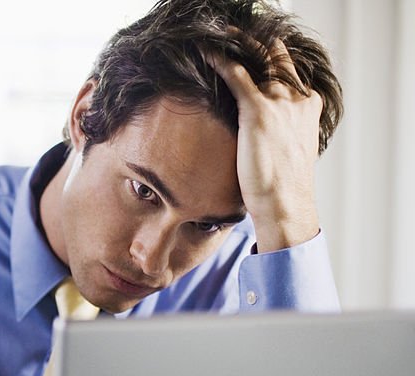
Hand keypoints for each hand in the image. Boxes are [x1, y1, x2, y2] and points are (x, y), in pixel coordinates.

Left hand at [207, 39, 322, 251]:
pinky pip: (236, 74)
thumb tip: (264, 138)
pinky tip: (206, 52)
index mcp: (308, 106)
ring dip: (239, 45)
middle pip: (278, 59)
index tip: (261, 50)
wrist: (285, 202)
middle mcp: (298, 98)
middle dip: (259, 44)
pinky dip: (220, 60)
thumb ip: (282, 133)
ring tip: (221, 34)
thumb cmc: (283, 186)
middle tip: (238, 33)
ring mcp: (280, 101)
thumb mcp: (289, 151)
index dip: (275, 59)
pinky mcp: (258, 109)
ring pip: (258, 60)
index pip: (292, 72)